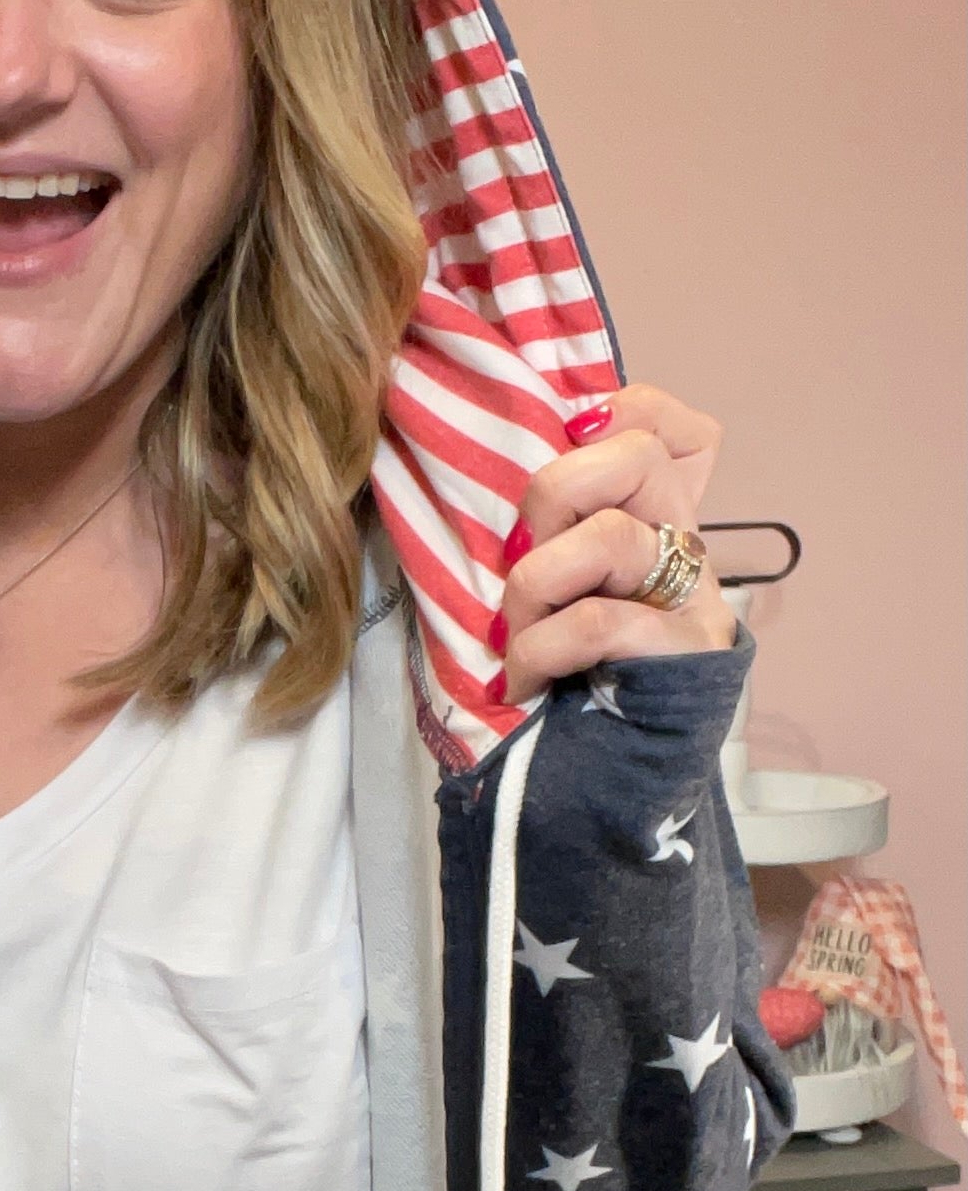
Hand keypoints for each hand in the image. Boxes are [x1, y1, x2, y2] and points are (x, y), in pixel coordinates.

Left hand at [495, 382, 735, 703]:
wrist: (610, 777)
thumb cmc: (570, 676)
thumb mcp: (556, 586)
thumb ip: (554, 529)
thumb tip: (495, 477)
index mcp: (657, 519)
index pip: (675, 426)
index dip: (622, 413)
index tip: (567, 444)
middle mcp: (687, 544)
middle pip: (638, 455)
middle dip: (551, 494)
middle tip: (521, 555)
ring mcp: (695, 596)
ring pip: (609, 537)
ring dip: (533, 586)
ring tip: (516, 636)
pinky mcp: (688, 649)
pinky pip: (595, 621)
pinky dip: (540, 651)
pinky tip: (524, 682)